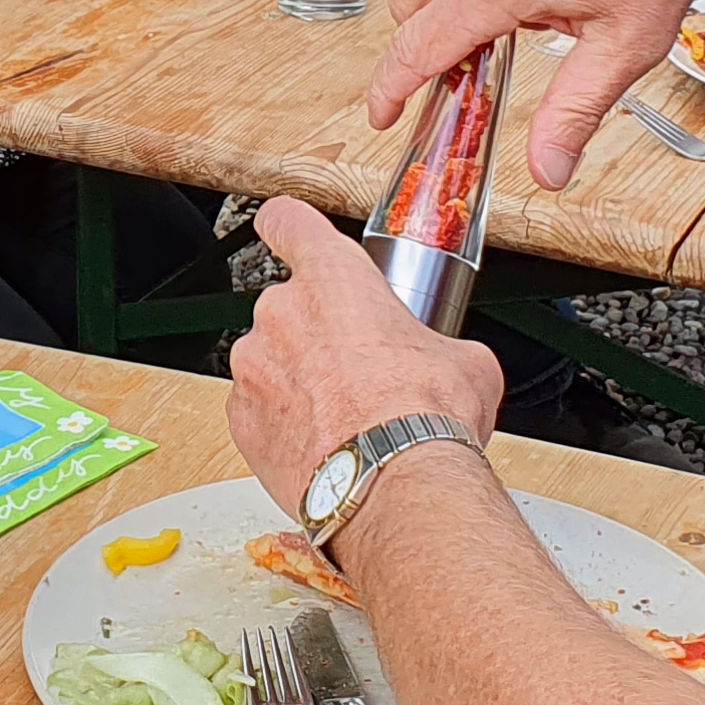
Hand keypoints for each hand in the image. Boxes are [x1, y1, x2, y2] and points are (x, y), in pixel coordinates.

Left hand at [225, 200, 504, 511]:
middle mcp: (281, 312)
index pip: (289, 221)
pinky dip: (283, 424)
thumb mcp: (464, 361)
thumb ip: (438, 342)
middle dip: (319, 333)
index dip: (290, 227)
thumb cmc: (425, 415)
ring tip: (344, 417)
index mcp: (332, 276)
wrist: (394, 483)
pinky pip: (259, 410)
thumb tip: (450, 362)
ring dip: (299, 381)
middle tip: (359, 369)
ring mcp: (254, 365)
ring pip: (272, 361)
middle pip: (289, 306)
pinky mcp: (240, 419)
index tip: (291, 233)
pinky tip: (323, 445)